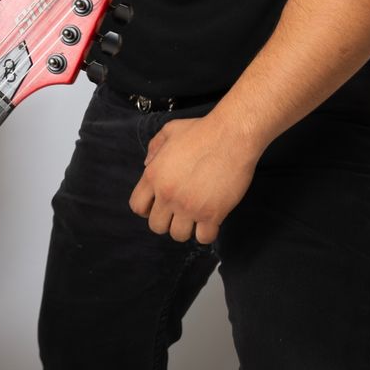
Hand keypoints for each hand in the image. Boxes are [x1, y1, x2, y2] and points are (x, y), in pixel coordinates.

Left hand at [128, 113, 260, 244]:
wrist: (231, 136)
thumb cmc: (202, 131)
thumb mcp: (169, 130)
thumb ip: (154, 148)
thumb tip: (147, 164)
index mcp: (153, 175)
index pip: (137, 206)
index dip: (147, 209)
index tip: (160, 206)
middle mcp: (167, 194)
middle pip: (156, 226)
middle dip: (167, 221)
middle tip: (180, 212)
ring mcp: (188, 206)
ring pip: (178, 235)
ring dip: (187, 228)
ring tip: (196, 216)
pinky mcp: (211, 214)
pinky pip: (203, 238)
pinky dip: (207, 233)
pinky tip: (211, 220)